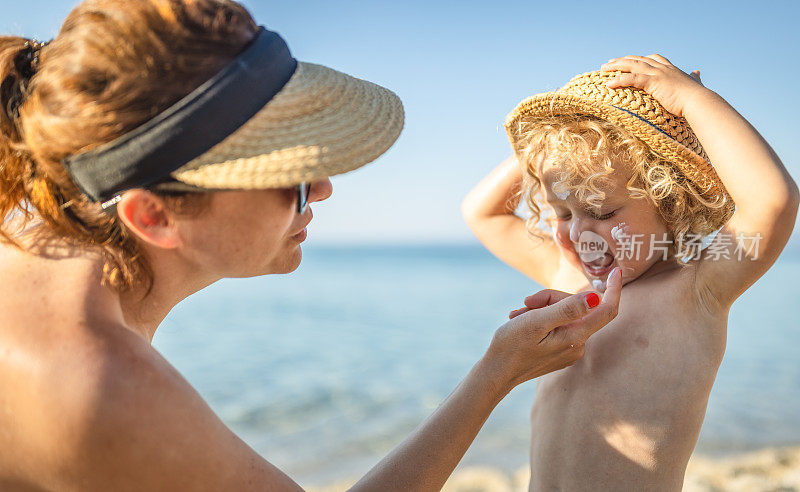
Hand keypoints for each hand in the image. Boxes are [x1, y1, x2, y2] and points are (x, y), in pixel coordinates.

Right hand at [483, 267, 621, 391]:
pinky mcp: (560, 351)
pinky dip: (542, 319)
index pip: (606, 310)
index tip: (615, 271)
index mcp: (576, 336)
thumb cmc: (513, 344)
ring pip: (565, 314)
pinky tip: (524, 323)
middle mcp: (578, 345)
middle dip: (552, 298)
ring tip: (519, 316)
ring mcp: (569, 349)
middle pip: (577, 307)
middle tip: (527, 302)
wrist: (496, 371)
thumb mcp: (537, 321)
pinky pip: (558, 325)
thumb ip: (567, 309)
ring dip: (542, 308)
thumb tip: (595, 296)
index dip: (613, 289)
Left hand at [600, 54, 708, 117]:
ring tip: (603, 68)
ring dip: (615, 66)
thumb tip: (697, 72)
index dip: (637, 58)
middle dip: (622, 60)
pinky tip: (608, 84)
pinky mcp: (653, 82)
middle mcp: (662, 68)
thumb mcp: (694, 83)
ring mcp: (657, 73)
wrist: (698, 101)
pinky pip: (631, 79)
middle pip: (637, 59)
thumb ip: (694, 77)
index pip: (651, 58)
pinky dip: (619, 80)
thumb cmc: (696, 97)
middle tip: (608, 62)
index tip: (627, 59)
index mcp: (669, 68)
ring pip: (631, 65)